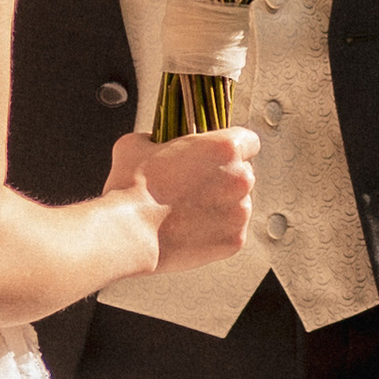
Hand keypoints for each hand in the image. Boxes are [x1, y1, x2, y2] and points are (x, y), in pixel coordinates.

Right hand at [103, 126, 256, 271]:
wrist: (130, 233)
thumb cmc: (133, 187)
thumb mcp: (136, 144)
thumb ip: (156, 138)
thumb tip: (155, 142)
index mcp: (225, 148)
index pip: (248, 140)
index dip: (231, 147)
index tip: (217, 155)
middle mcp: (241, 179)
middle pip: (243, 173)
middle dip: (224, 178)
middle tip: (194, 185)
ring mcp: (240, 212)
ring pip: (239, 204)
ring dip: (221, 205)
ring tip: (189, 211)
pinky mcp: (235, 241)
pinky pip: (231, 231)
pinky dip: (216, 231)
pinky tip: (191, 229)